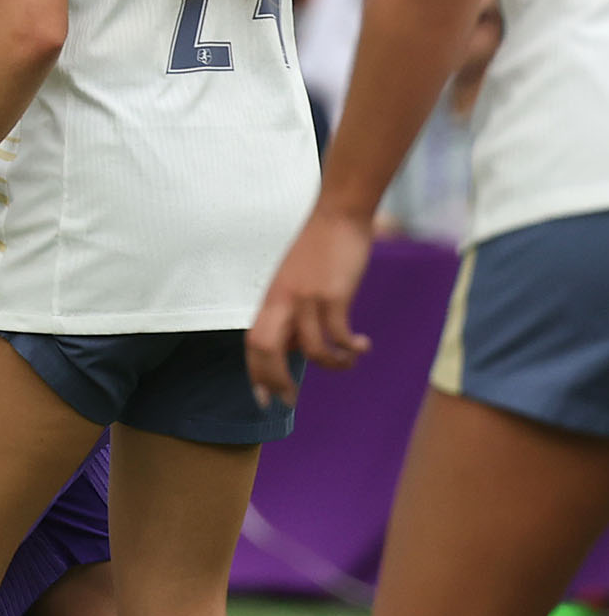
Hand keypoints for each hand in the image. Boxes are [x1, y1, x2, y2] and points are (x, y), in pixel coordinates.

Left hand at [246, 205, 375, 406]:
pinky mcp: (333, 294)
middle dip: (275, 379)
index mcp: (270, 299)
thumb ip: (293, 313)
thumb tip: (299, 347)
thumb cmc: (320, 249)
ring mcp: (306, 298)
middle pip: (265, 349)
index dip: (256, 372)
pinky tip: (363, 346)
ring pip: (310, 348)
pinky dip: (351, 348)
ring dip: (331, 365)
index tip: (263, 398)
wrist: (337, 215)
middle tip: (292, 399)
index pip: (253, 342)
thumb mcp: (296, 283)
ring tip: (349, 363)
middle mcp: (281, 301)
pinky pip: (339, 334)